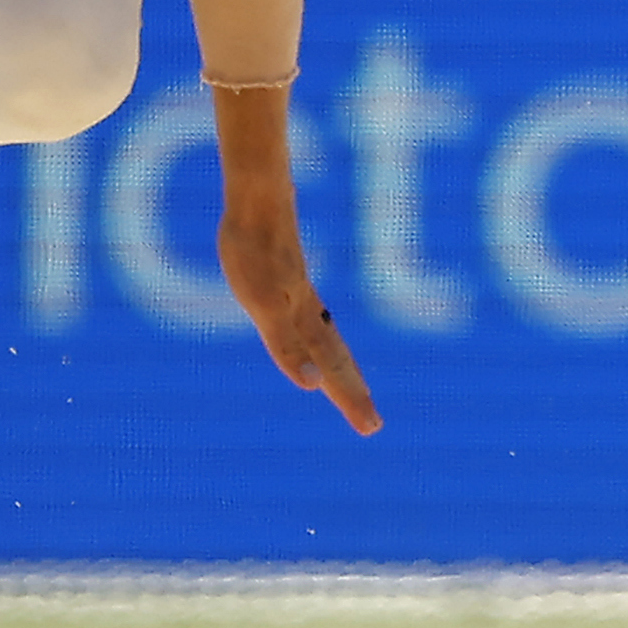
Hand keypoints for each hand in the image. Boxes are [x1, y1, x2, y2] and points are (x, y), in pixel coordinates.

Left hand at [218, 206, 381, 436]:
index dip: (350, 399)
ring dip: (340, 368)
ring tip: (354, 388)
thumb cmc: (256, 252)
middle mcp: (307, 311)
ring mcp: (299, 293)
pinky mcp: (286, 277)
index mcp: (304, 321)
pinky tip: (313, 334)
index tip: (370, 428)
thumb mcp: (264, 306)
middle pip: (337, 359)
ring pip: (326, 339)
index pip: (333, 369)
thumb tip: (310, 385)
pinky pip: (310, 318)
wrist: (257, 200)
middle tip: (372, 426)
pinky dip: (318, 338)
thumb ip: (286, 346)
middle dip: (353, 394)